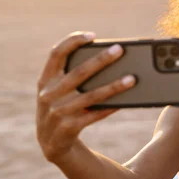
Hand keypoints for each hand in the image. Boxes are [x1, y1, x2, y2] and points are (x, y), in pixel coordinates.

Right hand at [36, 32, 134, 163]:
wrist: (51, 142)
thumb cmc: (62, 106)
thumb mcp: (58, 90)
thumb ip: (72, 73)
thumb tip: (108, 58)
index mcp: (45, 80)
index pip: (56, 54)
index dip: (73, 42)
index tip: (93, 36)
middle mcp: (48, 94)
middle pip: (78, 73)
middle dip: (100, 60)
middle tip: (120, 50)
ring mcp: (57, 113)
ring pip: (91, 96)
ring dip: (113, 86)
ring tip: (132, 78)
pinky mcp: (68, 128)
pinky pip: (94, 115)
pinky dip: (111, 106)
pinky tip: (126, 100)